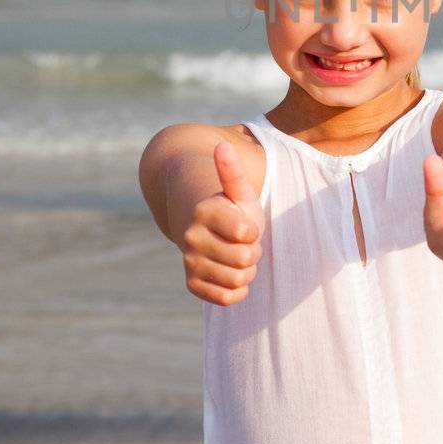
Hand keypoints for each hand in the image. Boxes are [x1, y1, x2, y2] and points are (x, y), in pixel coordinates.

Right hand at [181, 141, 265, 304]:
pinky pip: (227, 298)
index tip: (244, 223)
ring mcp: (189, 262)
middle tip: (243, 242)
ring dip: (246, 271)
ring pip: (237, 280)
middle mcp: (190, 237)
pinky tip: (231, 273)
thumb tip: (223, 145)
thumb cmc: (230, 208)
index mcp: (204, 212)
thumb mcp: (238, 191)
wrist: (205, 230)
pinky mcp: (192, 284)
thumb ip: (232, 171)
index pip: (247, 233)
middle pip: (245, 259)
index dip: (253, 230)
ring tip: (237, 255)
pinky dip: (237, 289)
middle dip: (253, 251)